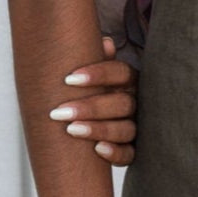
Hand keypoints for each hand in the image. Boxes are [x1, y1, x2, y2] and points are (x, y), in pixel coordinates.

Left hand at [50, 36, 137, 164]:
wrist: (94, 123)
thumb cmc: (91, 92)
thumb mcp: (92, 76)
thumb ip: (95, 59)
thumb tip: (106, 42)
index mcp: (129, 80)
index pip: (120, 73)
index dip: (98, 74)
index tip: (69, 79)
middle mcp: (137, 102)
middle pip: (122, 103)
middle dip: (90, 108)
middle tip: (59, 112)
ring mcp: (137, 126)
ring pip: (126, 129)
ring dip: (99, 129)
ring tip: (71, 130)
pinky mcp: (133, 150)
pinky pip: (130, 154)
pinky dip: (115, 153)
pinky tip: (97, 150)